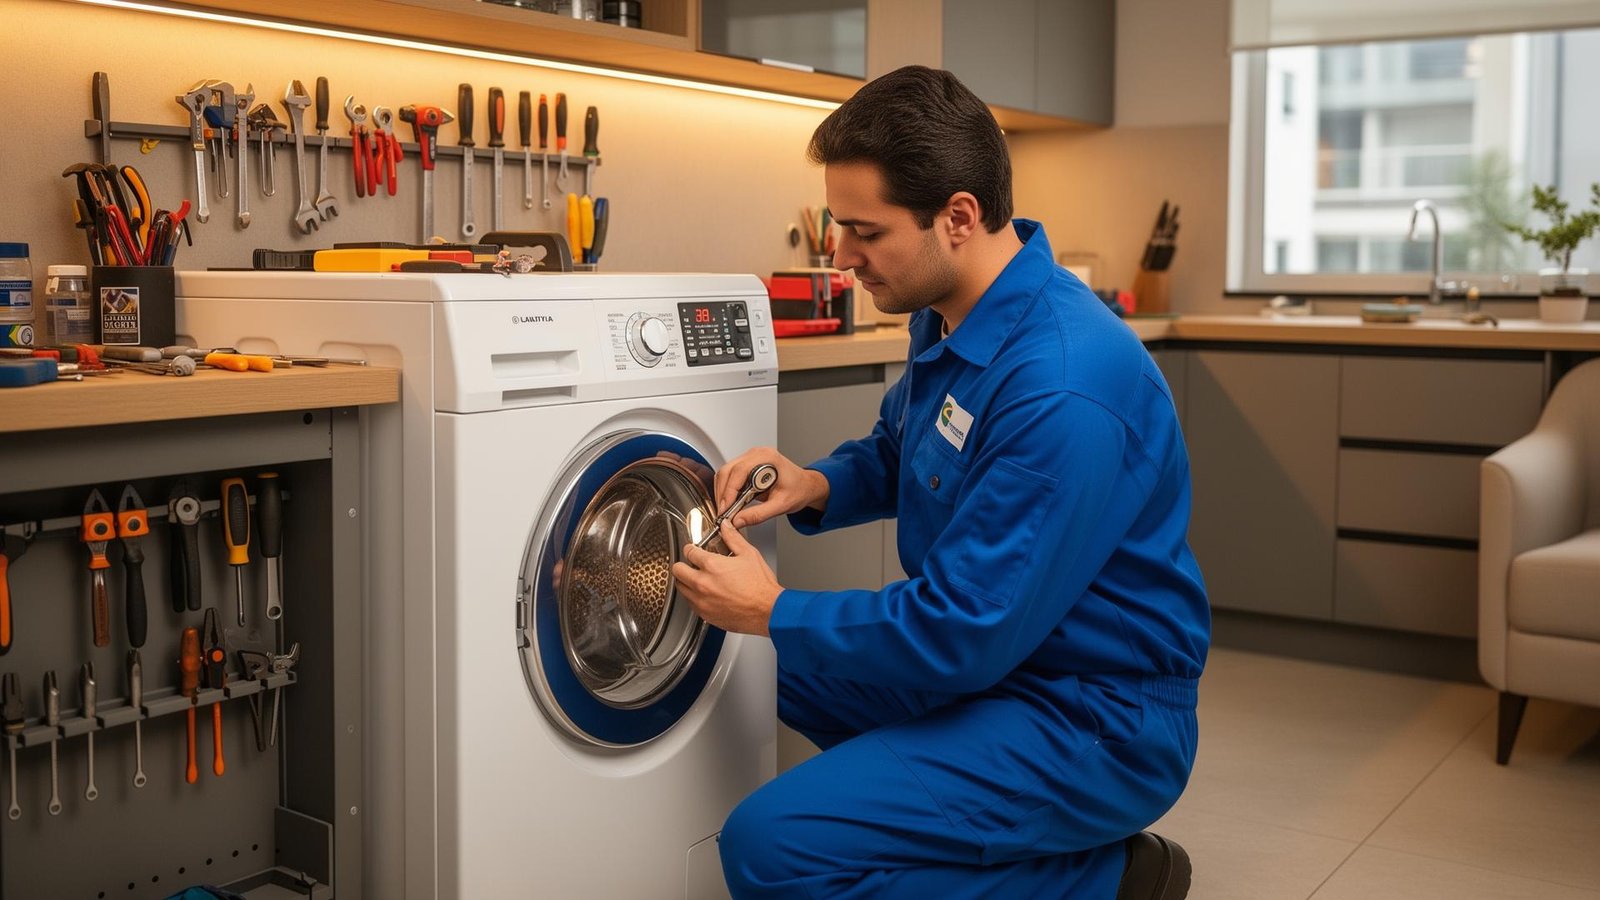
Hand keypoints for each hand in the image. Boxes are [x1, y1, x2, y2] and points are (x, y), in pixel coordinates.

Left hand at [672, 521, 780, 635]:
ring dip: (686, 582)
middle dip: (682, 565)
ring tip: (698, 579)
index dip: (691, 548)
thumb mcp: (749, 554)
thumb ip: (733, 538)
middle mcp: (703, 584)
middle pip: (677, 571)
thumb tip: (726, 527)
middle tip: (690, 564)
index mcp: (712, 566)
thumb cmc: (761, 587)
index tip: (693, 550)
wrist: (768, 612)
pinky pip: (690, 604)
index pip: (689, 552)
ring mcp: (702, 601)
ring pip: (680, 588)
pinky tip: (705, 594)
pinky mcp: (705, 615)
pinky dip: (693, 597)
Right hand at [715, 447, 828, 528]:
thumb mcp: (781, 506)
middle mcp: (757, 454)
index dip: (728, 492)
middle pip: (728, 470)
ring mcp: (751, 458)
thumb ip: (758, 514)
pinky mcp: (748, 464)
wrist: (806, 486)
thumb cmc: (799, 490)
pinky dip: (727, 489)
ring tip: (725, 509)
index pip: (739, 472)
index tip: (725, 508)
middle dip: (722, 493)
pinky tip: (730, 502)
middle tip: (722, 512)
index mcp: (767, 459)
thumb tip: (737, 521)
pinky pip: (730, 475)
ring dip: (722, 492)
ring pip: (726, 472)